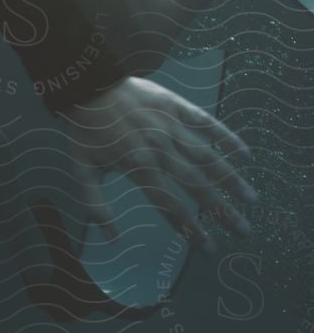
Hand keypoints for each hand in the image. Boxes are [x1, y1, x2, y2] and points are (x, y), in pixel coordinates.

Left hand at [61, 77, 257, 251]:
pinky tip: (245, 153)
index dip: (191, 229)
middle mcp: (160, 148)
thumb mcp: (81, 169)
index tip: (209, 248)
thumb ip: (96, 205)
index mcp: (139, 166)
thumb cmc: (83, 129)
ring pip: (207, 156)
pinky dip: (226, 136)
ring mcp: (169, 125)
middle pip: (197, 185)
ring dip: (231, 178)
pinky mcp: (174, 105)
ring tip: (251, 198)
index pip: (171, 205)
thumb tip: (112, 239)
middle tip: (243, 231)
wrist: (86, 84)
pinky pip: (205, 121)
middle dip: (222, 211)